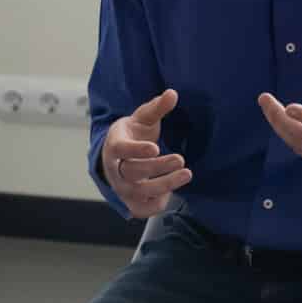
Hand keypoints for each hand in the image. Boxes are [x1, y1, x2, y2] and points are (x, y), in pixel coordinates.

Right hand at [100, 89, 190, 218]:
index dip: (137, 150)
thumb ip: (156, 108)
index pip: (122, 150)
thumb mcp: (141, 119)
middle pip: (134, 171)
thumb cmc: (131, 136)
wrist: (116, 159)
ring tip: (187, 173)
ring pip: (141, 191)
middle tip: (180, 159)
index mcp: (114, 146)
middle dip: (158, 167)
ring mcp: (122, 188)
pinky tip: (171, 191)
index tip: (155, 147)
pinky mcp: (131, 203)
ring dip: (165, 184)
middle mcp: (115, 170)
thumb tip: (172, 93)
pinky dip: (158, 202)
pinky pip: (145, 209)